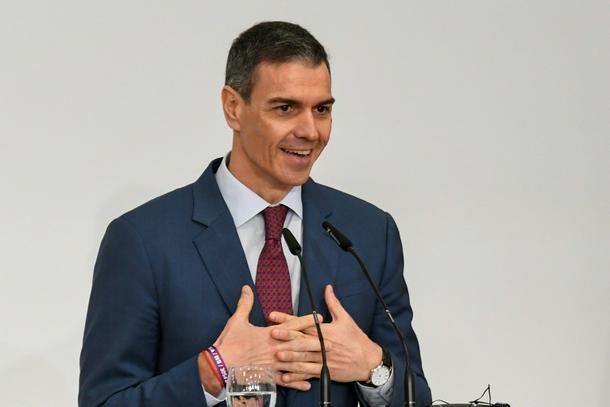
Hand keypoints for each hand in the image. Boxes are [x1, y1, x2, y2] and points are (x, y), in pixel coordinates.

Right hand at [210, 285, 325, 390]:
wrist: (220, 365)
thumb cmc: (229, 343)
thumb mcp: (237, 320)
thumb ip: (245, 304)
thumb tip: (247, 288)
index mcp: (269, 334)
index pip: (292, 326)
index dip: (306, 321)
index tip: (319, 318)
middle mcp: (275, 349)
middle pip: (299, 344)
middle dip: (316, 342)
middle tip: (330, 341)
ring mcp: (273, 364)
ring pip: (296, 362)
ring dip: (311, 361)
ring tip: (324, 361)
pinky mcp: (269, 377)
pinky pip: (286, 380)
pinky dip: (297, 382)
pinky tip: (308, 383)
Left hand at [271, 285, 381, 382]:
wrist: (367, 360)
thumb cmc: (356, 339)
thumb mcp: (345, 318)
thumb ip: (333, 303)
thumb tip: (327, 288)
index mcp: (325, 331)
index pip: (303, 323)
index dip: (287, 319)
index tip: (274, 315)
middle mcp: (322, 345)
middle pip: (301, 340)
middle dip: (286, 336)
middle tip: (271, 333)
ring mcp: (323, 359)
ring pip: (304, 358)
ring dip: (290, 357)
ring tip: (277, 355)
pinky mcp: (324, 371)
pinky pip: (308, 373)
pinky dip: (297, 375)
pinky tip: (285, 376)